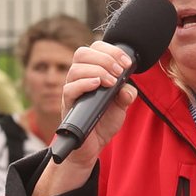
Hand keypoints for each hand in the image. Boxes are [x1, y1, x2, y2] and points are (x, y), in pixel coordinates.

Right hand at [31, 41, 137, 195]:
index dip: (111, 50)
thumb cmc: (103, 122)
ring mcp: (71, 91)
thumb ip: (126, 95)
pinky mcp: (68, 105)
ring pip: (76, 68)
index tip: (126, 63)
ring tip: (111, 82)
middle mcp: (79, 78)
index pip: (94, 49)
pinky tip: (98, 85)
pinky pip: (69, 88)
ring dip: (98, 70)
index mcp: (91, 72)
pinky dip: (85, 83)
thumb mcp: (121, 106)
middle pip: (82, 53)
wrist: (92, 146)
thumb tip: (126, 88)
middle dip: (105, 58)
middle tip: (119, 72)